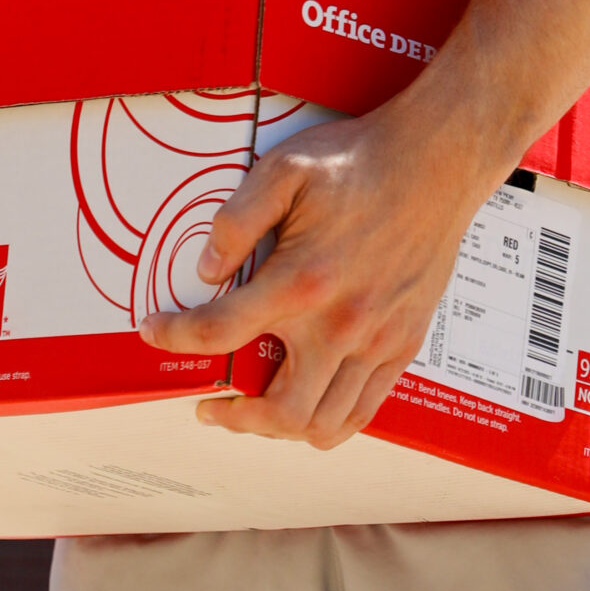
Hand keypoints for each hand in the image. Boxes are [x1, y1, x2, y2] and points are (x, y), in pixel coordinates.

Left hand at [137, 94, 498, 449]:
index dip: (176, 337)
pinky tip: (309, 403)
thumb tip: (207, 270)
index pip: (220, 330)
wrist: (434, 162)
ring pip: (322, 424)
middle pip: (278, 410)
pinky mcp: (403, 345)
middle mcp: (340, 324)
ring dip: (279, 428)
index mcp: (301, 280)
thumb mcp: (284, 169)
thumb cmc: (357, 162)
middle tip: (211, 404)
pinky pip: (364, 412)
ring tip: (255, 411)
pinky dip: (329, 423)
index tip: (155, 332)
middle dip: (233, 417)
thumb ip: (237, 220)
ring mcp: (377, 342)